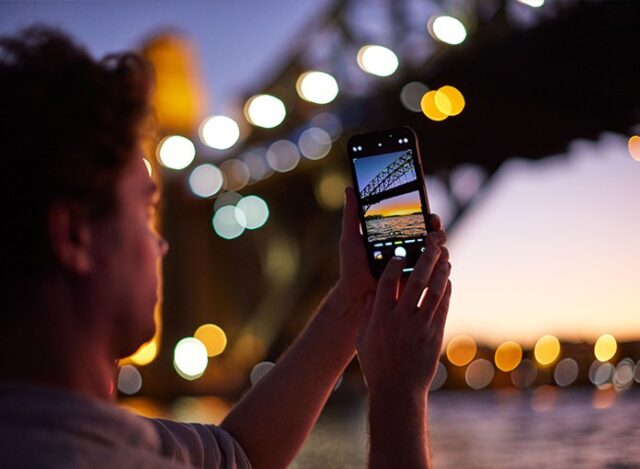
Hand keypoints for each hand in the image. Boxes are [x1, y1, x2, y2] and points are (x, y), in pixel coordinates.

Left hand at [335, 187, 446, 301]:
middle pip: (433, 234)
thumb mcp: (351, 238)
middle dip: (438, 230)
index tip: (430, 215)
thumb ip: (352, 214)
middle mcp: (409, 248)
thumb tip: (350, 189)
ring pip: (438, 251)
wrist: (355, 294)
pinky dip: (441, 265)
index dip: (428, 216)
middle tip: (432, 230)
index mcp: (397, 235)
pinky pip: (436, 272)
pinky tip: (439, 262)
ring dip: (441, 246)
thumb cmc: (352, 266)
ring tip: (432, 245)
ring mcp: (416, 264)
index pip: (418, 221)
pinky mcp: (418, 281)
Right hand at [356, 238, 451, 398]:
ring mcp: (420, 327)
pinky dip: (446, 291)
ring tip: (444, 255)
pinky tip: (447, 280)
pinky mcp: (434, 335)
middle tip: (431, 242)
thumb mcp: (362, 338)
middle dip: (425, 258)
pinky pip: (442, 307)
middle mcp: (401, 319)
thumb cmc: (377, 365)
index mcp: (380, 318)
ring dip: (440, 271)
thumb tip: (371, 292)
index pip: (386, 282)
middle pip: (415, 281)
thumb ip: (367, 314)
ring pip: (434, 291)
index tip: (399, 251)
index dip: (394, 264)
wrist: (398, 391)